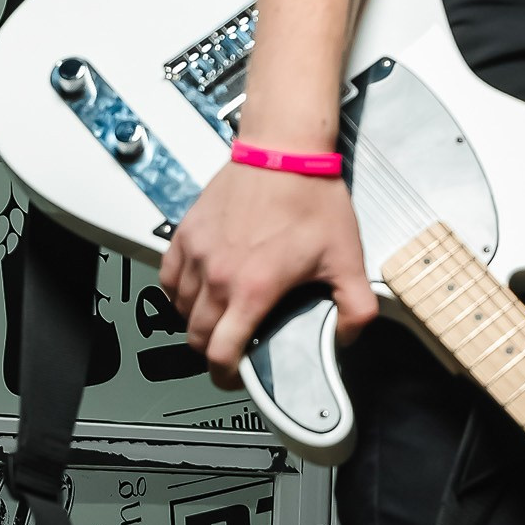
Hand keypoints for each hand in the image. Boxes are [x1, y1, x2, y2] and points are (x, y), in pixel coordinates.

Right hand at [160, 163, 375, 387]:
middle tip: (231, 349)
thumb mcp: (346, 257)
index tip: (236, 375)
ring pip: (181, 309)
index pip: (221, 353)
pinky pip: (168, 277)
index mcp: (253, 288)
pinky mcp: (186, 233)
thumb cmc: (311, 196)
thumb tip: (348, 336)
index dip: (227, 375)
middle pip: (197, 337)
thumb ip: (356, 307)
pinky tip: (198, 290)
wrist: (283, 150)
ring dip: (197, 322)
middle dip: (213, 351)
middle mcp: (218, 275)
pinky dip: (179, 292)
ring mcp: (197, 253)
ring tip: (220, 319)